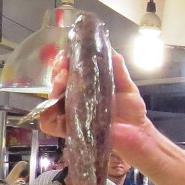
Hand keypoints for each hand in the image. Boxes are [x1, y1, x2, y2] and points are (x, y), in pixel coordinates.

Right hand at [40, 53, 156, 159]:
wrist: (137, 132)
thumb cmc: (131, 110)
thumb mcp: (126, 86)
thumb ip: (118, 70)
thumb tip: (111, 51)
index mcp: (85, 86)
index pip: (67, 71)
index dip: (63, 61)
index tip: (66, 55)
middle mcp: (74, 99)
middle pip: (55, 83)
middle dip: (57, 71)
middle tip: (64, 66)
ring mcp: (70, 114)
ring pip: (50, 100)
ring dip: (53, 88)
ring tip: (63, 80)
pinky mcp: (70, 130)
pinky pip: (49, 124)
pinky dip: (48, 115)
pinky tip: (55, 105)